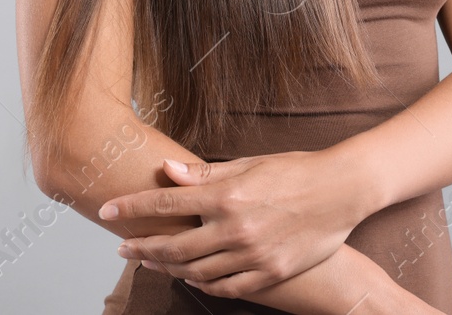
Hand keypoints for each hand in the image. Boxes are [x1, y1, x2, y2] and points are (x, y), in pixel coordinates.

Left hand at [99, 147, 375, 297]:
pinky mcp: (269, 274)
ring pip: (195, 270)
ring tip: (152, 262)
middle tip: (123, 248)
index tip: (108, 212)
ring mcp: (252, 255)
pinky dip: (202, 285)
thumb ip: (206, 173)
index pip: (166, 202)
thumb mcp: (251, 164)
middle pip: (173, 244)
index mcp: (228, 195)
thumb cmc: (297, 170)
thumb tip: (168, 170)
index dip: (132, 208)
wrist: (343, 190)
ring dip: (167, 267)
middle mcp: (235, 228)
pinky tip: (191, 278)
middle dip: (141, 246)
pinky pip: (225, 288)